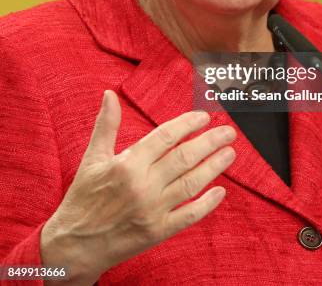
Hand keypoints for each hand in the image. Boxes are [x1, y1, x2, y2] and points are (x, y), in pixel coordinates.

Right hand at [40, 90, 235, 282]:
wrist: (74, 245)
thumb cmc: (83, 198)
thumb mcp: (92, 158)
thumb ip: (106, 125)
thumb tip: (109, 94)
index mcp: (128, 164)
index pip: (165, 137)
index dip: (187, 124)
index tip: (204, 117)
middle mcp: (143, 186)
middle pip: (184, 158)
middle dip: (210, 142)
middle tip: (228, 132)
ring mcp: (153, 210)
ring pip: (191, 184)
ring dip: (214, 167)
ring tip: (230, 153)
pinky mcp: (158, 231)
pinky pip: (188, 216)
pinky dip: (207, 204)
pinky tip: (221, 192)